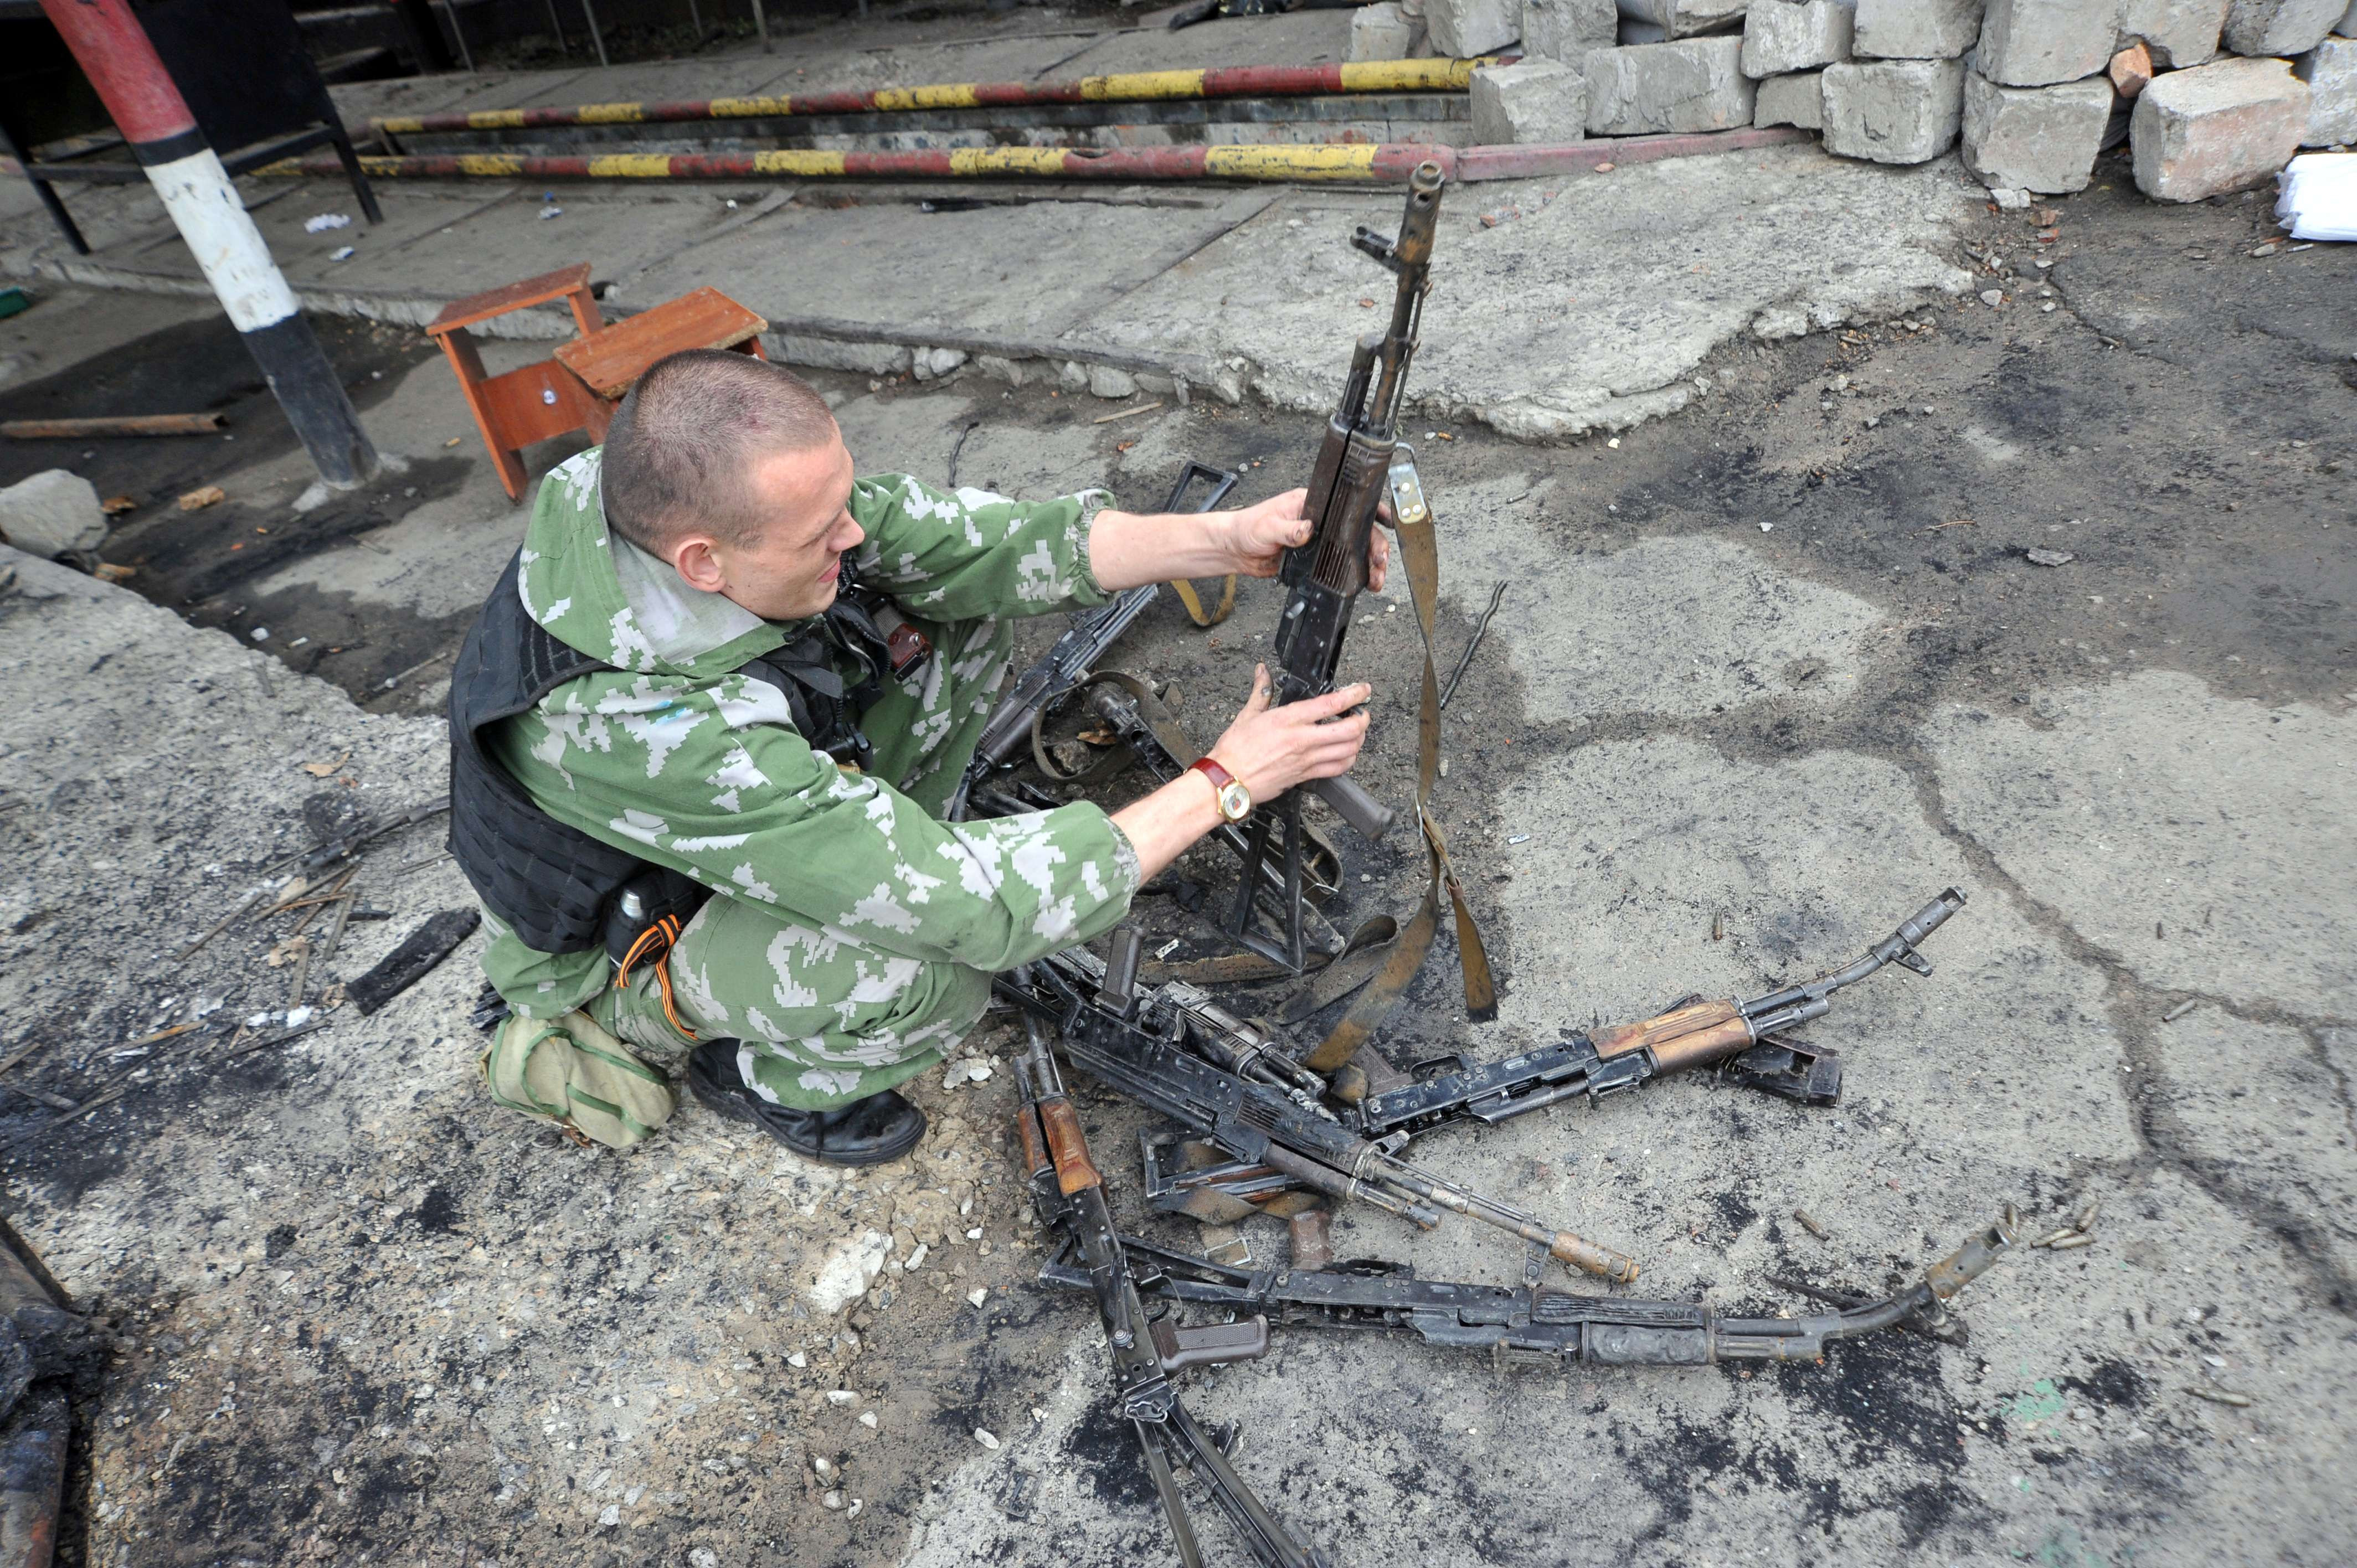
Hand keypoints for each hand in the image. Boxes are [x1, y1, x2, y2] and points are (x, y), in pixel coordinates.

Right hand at [1205, 665, 1371, 800]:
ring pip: (1348, 751)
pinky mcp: (1305, 776)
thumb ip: (1261, 691)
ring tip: (1357, 733)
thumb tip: (1262, 671)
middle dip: (1363, 719)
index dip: (1354, 695)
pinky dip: (1348, 760)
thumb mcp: (1247, 714)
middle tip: (1362, 713)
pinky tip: (1346, 754)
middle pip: (1349, 730)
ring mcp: (1306, 760)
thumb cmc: (1234, 750)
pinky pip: (1337, 769)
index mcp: (1289, 719)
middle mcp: (1302, 739)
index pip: (1331, 704)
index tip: (1363, 690)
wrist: (1227, 781)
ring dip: (1359, 740)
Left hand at [1217, 490, 1390, 591]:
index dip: (1371, 512)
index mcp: (1313, 504)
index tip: (1387, 521)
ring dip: (1367, 565)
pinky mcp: (1315, 560)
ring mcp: (1320, 542)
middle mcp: (1320, 522)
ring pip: (1352, 552)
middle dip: (1375, 547)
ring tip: (1375, 579)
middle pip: (1357, 533)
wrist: (1235, 550)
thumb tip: (1307, 530)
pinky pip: (1339, 568)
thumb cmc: (1247, 528)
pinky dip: (1352, 576)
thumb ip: (1288, 529)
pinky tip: (1361, 584)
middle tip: (1380, 561)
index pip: (1348, 506)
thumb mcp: (1267, 526)